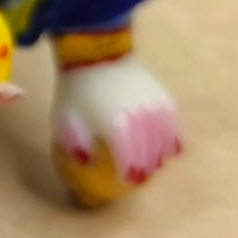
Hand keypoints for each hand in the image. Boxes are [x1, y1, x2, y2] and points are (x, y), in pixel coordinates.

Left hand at [53, 53, 178, 205]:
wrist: (97, 54)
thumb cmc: (76, 90)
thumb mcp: (65, 119)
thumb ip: (75, 145)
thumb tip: (86, 164)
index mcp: (117, 128)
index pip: (129, 162)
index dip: (128, 175)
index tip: (125, 182)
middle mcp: (141, 121)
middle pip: (149, 156)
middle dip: (145, 170)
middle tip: (138, 178)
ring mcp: (156, 110)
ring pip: (165, 144)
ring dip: (159, 157)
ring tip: (151, 166)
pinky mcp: (165, 100)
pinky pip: (173, 128)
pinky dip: (171, 141)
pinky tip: (168, 150)